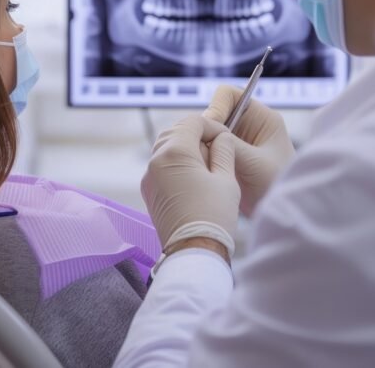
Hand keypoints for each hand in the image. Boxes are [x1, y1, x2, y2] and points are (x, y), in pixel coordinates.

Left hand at [142, 115, 240, 252]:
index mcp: (174, 153)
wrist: (193, 252)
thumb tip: (221, 138)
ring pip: (165, 148)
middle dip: (196, 134)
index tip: (226, 138)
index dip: (212, 126)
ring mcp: (149, 177)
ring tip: (208, 162)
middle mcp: (155, 161)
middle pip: (175, 131)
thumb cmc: (213, 217)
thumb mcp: (226, 178)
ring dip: (185, 147)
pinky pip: (160, 166)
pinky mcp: (148, 191)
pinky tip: (194, 175)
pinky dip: (175, 163)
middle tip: (217, 146)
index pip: (192, 122)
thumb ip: (224, 151)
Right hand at [204, 85, 295, 215]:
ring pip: (207, 133)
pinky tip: (203, 171)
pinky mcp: (226, 158)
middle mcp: (246, 125)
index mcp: (260, 117)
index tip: (209, 131)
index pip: (228, 95)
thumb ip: (231, 144)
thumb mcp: (254, 163)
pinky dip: (202, 157)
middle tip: (202, 151)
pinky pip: (206, 149)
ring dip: (202, 146)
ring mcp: (235, 142)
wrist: (281, 216)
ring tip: (203, 164)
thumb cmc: (278, 186)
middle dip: (205, 130)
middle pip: (214, 113)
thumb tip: (205, 132)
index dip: (215, 107)